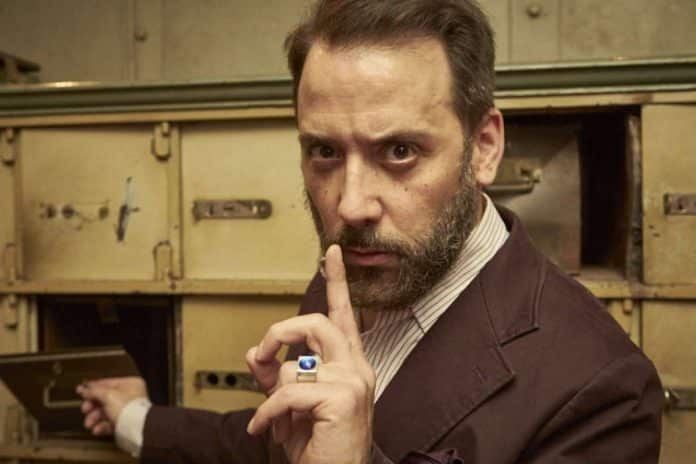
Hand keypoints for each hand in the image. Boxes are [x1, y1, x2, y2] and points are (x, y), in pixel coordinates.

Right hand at [76, 376, 147, 435]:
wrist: (136, 428)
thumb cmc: (127, 408)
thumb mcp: (108, 395)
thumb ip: (94, 391)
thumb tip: (84, 389)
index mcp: (130, 384)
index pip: (108, 383)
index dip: (93, 387)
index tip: (80, 390)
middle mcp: (130, 396)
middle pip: (104, 399)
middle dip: (92, 406)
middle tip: (85, 409)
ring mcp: (127, 410)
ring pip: (106, 412)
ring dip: (94, 418)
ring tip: (89, 423)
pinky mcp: (124, 424)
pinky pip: (110, 423)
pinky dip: (102, 426)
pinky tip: (96, 430)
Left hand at [246, 244, 375, 463]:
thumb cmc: (319, 446)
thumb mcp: (291, 407)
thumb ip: (275, 377)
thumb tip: (254, 354)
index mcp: (350, 364)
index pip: (344, 314)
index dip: (337, 281)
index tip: (331, 252)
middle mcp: (357, 368)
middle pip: (316, 322)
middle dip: (280, 334)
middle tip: (264, 354)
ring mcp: (353, 382)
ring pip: (296, 364)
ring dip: (273, 392)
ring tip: (274, 416)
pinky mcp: (342, 398)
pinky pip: (286, 393)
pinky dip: (266, 415)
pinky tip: (263, 430)